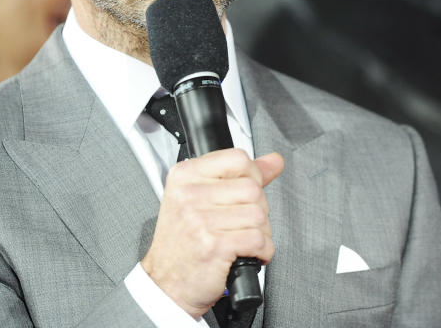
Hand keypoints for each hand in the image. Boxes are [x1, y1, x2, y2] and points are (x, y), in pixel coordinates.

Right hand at [140, 149, 284, 317]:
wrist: (166, 283)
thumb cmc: (183, 242)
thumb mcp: (201, 199)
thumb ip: (240, 177)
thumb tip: (274, 161)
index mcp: (185, 176)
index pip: (237, 158)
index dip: (251, 176)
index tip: (245, 193)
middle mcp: (189, 194)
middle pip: (252, 188)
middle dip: (258, 209)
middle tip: (242, 223)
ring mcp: (200, 220)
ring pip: (259, 214)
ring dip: (261, 232)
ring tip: (243, 239)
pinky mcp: (214, 246)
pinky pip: (258, 240)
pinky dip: (262, 250)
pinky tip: (248, 253)